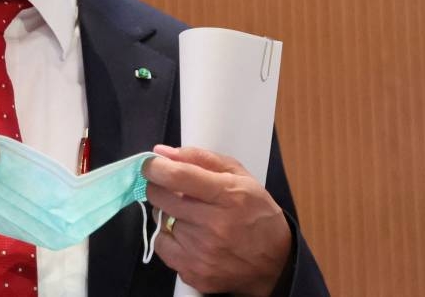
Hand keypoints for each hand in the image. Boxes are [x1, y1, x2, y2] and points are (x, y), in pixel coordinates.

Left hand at [142, 145, 291, 296]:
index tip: (150, 164)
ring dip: (168, 214)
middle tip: (171, 189)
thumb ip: (200, 159)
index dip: (154, 167)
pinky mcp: (194, 272)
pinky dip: (169, 238)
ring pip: (160, 221)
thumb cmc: (256, 213)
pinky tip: (188, 236)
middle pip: (161, 197)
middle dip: (159, 187)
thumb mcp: (239, 175)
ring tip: (189, 216)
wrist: (274, 264)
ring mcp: (203, 252)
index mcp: (228, 195)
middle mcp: (214, 225)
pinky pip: (161, 246)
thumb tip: (162, 153)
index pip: (177, 176)